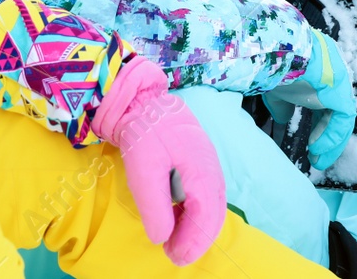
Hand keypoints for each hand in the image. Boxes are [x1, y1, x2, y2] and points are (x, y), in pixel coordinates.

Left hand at [91, 58, 225, 265]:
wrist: (143, 100)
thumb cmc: (144, 132)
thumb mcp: (143, 171)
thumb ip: (155, 207)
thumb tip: (162, 237)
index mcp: (203, 171)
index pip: (205, 217)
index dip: (192, 242)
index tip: (174, 256)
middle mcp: (212, 170)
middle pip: (213, 215)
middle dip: (197, 240)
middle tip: (174, 255)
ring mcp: (208, 165)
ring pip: (211, 206)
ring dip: (197, 228)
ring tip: (175, 242)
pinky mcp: (200, 163)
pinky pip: (205, 195)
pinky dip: (195, 213)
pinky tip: (179, 219)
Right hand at [264, 30, 355, 169]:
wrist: (270, 49)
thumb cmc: (270, 66)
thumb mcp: (275, 90)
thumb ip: (283, 105)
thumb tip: (283, 119)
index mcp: (319, 73)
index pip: (327, 106)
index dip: (319, 128)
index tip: (311, 148)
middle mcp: (332, 74)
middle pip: (336, 113)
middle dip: (327, 138)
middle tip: (317, 159)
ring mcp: (338, 78)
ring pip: (342, 117)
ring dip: (331, 141)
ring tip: (317, 158)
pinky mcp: (339, 86)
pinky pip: (342, 117)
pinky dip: (332, 135)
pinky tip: (317, 147)